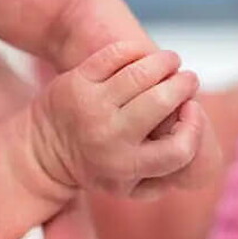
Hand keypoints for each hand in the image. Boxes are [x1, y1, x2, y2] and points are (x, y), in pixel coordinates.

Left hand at [35, 42, 210, 196]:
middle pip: (162, 101)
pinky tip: (143, 55)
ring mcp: (91, 106)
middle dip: (183, 85)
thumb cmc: (99, 166)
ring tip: (171, 61)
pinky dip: (136, 51)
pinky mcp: (76, 81)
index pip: (178, 148)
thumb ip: (165, 176)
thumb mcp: (130, 187)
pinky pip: (115, 55)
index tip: (192, 110)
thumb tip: (194, 139)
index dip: (193, 127)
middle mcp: (109, 137)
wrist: (43, 153)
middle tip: (188, 79)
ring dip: (165, 62)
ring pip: (140, 73)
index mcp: (126, 166)